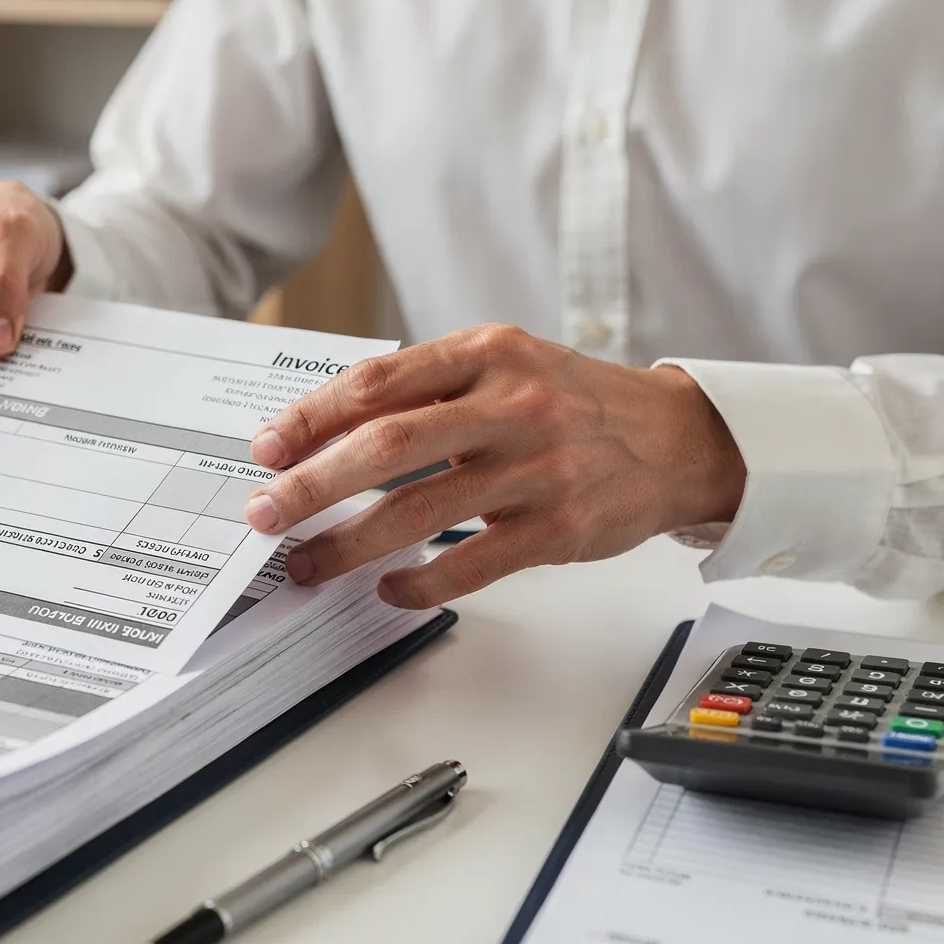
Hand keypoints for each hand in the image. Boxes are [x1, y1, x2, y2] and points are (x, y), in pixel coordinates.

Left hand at [241, 323, 745, 607]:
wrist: (678, 439)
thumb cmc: (572, 403)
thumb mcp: (504, 366)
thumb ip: (426, 389)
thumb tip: (324, 434)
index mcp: (486, 354)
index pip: (378, 382)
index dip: (312, 417)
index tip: (265, 449)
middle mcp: (511, 405)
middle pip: (386, 446)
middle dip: (312, 484)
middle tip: (265, 514)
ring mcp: (537, 468)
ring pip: (419, 511)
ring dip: (350, 544)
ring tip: (308, 565)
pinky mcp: (559, 528)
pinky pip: (471, 564)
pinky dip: (419, 583)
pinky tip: (388, 590)